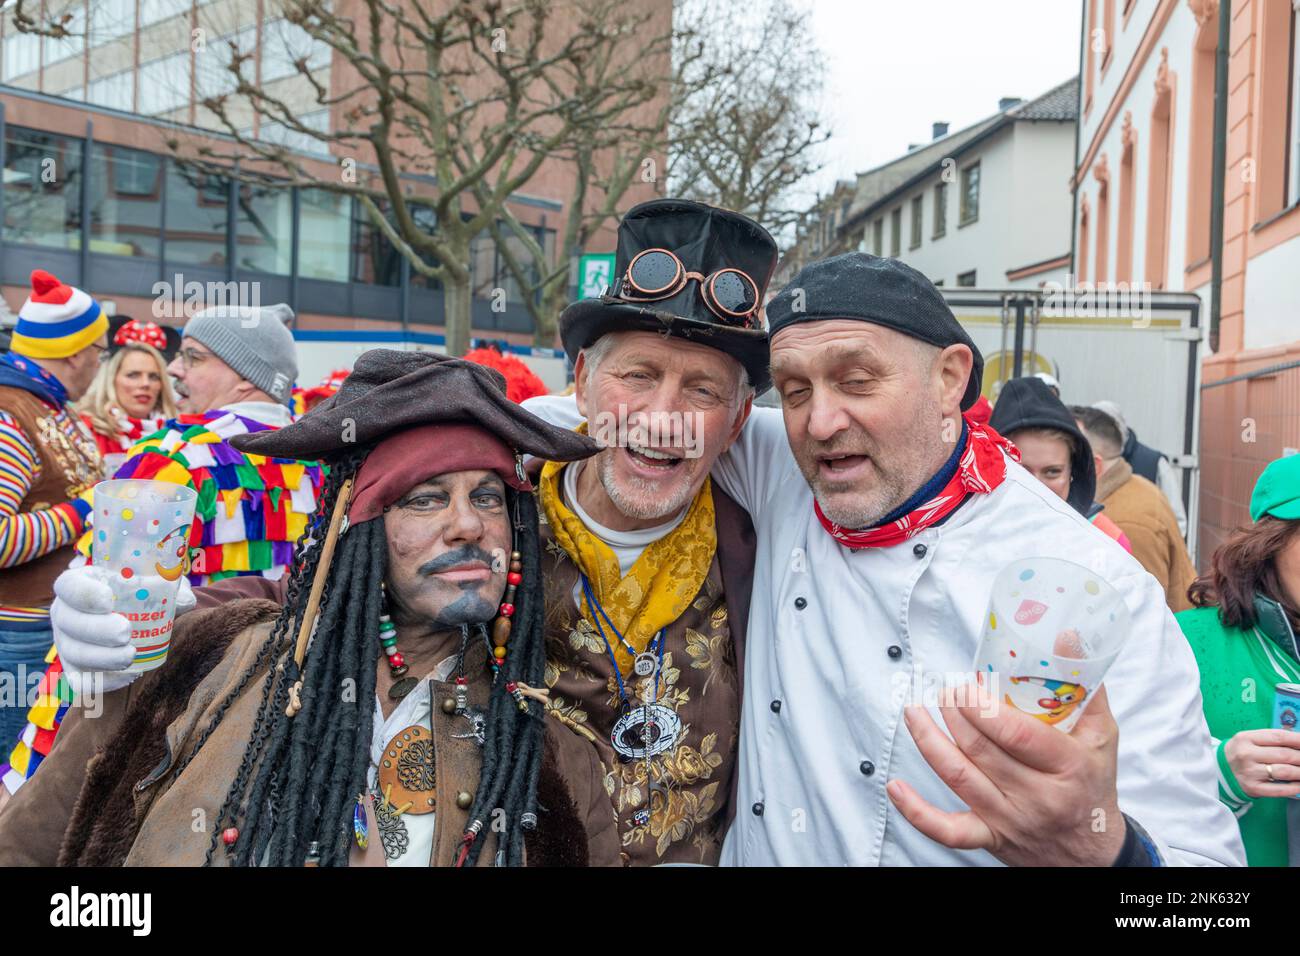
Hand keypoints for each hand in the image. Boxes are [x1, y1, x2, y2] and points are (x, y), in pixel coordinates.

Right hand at [49, 566, 191, 692]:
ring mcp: (66, 643)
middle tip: (125, 632)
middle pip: (68, 622)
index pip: (68, 586)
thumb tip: (183, 601)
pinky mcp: (75, 669)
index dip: (83, 594)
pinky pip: (81, 681)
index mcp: (79, 584)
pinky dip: (103, 681)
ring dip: (101, 657)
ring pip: (73, 653)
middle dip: (96, 629)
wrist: (135, 620)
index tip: (108, 602)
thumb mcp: (157, 583)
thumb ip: (170, 587)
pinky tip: (128, 675)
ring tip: (130, 655)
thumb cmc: (143, 594)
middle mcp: (65, 613)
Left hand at [886, 681, 1125, 865]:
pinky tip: (895, 786)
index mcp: (1068, 767)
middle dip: (954, 714)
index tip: (964, 684)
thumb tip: (1067, 638)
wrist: (1094, 853)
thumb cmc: (1094, 784)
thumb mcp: (1103, 736)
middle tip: (944, 690)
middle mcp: (1038, 796)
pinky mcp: (990, 838)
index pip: (1017, 734)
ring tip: (914, 712)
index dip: (982, 708)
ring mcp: (1010, 819)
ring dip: (929, 741)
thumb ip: (1085, 687)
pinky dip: (917, 811)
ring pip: (959, 778)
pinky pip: (948, 831)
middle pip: (981, 750)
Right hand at [1223, 728, 1299, 798]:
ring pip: (1284, 771)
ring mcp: (1249, 772)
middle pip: (1284, 754)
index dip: (1298, 740)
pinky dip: (1295, 787)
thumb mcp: (1250, 740)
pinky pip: (1279, 789)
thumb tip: (1299, 743)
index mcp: (1246, 738)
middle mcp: (1246, 754)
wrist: (1220, 770)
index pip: (1278, 737)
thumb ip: (1272, 740)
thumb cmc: (1241, 752)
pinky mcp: (1253, 788)